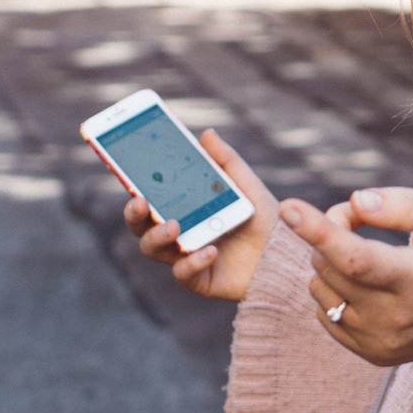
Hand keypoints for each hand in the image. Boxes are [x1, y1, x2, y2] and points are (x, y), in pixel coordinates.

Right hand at [122, 129, 277, 301]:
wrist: (285, 253)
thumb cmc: (263, 218)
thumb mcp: (246, 184)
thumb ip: (226, 160)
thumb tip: (206, 133)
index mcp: (184, 208)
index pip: (149, 198)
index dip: (133, 186)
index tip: (127, 170)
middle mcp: (179, 233)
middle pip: (141, 226)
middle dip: (134, 214)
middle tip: (139, 201)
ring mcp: (185, 256)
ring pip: (153, 249)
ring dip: (158, 236)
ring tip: (175, 225)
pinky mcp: (199, 279)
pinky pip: (183, 273)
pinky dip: (192, 262)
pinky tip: (210, 251)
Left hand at [283, 188, 412, 405]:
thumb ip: (407, 205)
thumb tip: (357, 203)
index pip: (357, 259)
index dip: (320, 231)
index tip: (289, 208)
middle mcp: (397, 318)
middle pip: (331, 267)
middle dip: (332, 230)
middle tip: (363, 217)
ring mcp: (381, 341)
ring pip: (320, 288)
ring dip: (329, 259)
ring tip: (369, 250)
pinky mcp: (371, 353)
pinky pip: (324, 312)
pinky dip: (333, 287)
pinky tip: (367, 281)